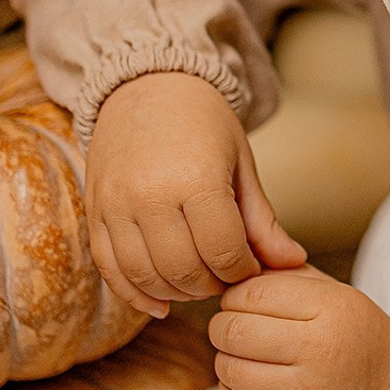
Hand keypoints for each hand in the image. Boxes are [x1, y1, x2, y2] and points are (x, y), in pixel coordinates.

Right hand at [85, 73, 305, 318]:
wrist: (149, 86)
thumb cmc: (204, 122)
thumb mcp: (241, 164)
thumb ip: (262, 220)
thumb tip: (294, 263)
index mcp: (197, 178)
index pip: (224, 251)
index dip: (243, 271)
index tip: (251, 268)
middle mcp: (151, 195)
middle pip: (184, 270)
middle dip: (212, 285)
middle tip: (226, 278)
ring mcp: (117, 205)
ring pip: (145, 276)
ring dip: (176, 293)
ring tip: (198, 285)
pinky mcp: (95, 212)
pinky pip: (110, 269)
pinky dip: (134, 294)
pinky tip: (160, 304)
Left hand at [209, 266, 389, 389]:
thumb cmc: (358, 338)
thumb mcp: (339, 294)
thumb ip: (291, 277)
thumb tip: (240, 268)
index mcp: (332, 307)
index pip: (255, 293)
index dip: (234, 295)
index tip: (236, 301)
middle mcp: (320, 349)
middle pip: (236, 331)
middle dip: (221, 326)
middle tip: (227, 327)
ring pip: (231, 370)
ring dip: (224, 360)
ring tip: (238, 355)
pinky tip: (244, 383)